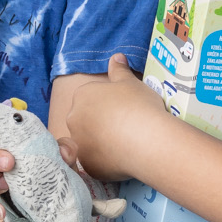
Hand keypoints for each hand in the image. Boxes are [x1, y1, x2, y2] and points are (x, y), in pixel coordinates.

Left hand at [59, 55, 170, 182]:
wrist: (147, 140)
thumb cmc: (139, 106)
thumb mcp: (131, 82)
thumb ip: (119, 70)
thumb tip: (116, 56)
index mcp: (82, 96)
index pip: (90, 98)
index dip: (108, 105)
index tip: (124, 110)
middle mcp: (74, 118)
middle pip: (85, 120)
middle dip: (100, 124)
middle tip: (125, 128)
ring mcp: (79, 144)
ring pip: (88, 142)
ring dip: (101, 143)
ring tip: (125, 145)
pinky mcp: (88, 166)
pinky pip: (95, 163)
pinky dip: (106, 162)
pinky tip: (123, 159)